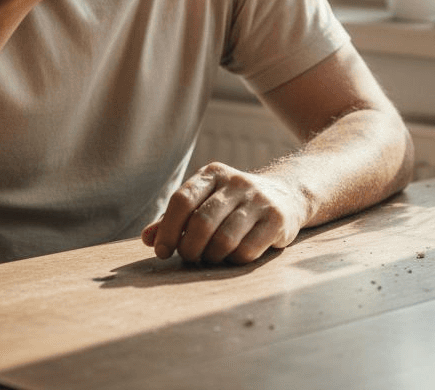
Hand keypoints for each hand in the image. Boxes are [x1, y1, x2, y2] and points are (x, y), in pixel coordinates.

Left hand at [140, 162, 307, 264]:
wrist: (287, 195)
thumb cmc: (233, 205)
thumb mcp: (205, 202)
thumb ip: (174, 220)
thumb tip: (148, 239)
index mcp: (213, 173)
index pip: (182, 200)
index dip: (167, 229)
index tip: (162, 251)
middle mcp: (237, 182)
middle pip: (201, 222)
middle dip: (189, 248)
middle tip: (189, 258)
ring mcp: (259, 200)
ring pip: (224, 240)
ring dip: (211, 256)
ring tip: (211, 257)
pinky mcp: (277, 220)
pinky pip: (246, 250)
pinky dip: (234, 260)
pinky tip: (234, 255)